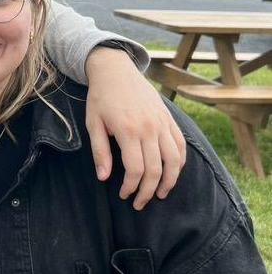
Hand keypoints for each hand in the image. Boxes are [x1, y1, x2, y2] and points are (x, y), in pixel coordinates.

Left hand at [84, 48, 186, 209]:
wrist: (116, 70)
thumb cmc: (101, 98)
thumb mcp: (93, 123)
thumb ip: (100, 151)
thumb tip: (104, 178)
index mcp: (128, 130)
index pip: (136, 169)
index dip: (131, 187)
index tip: (124, 196)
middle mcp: (149, 128)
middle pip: (156, 169)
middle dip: (148, 191)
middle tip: (140, 203)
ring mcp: (162, 123)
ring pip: (174, 160)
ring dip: (169, 182)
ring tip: (159, 194)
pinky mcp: (169, 119)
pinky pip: (181, 145)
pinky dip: (179, 163)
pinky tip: (172, 173)